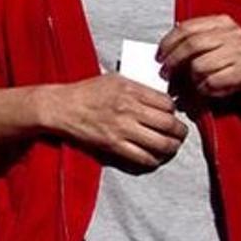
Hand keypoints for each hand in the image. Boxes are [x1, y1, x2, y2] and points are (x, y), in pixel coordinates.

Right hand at [49, 74, 187, 168]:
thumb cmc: (86, 92)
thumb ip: (139, 88)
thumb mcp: (115, 79)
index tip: (173, 115)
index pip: (167, 103)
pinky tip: (154, 157)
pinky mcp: (113, 146)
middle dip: (180, 132)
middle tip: (180, 134)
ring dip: (172, 148)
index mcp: (131, 89)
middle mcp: (129, 109)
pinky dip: (154, 160)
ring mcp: (122, 129)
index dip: (175, 111)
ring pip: (162, 144)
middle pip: (170, 125)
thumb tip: (161, 99)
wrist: (61, 107)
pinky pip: (143, 158)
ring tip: (171, 147)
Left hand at [157, 15, 240, 98]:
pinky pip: (212, 82)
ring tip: (193, 83)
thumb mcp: (222, 40)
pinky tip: (209, 88)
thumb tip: (167, 47)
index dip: (168, 43)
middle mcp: (231, 33)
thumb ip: (198, 38)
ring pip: (199, 66)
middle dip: (173, 61)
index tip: (159, 55)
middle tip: (166, 73)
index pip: (186, 28)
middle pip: (190, 45)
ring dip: (190, 79)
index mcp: (222, 22)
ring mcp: (240, 51)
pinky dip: (205, 88)